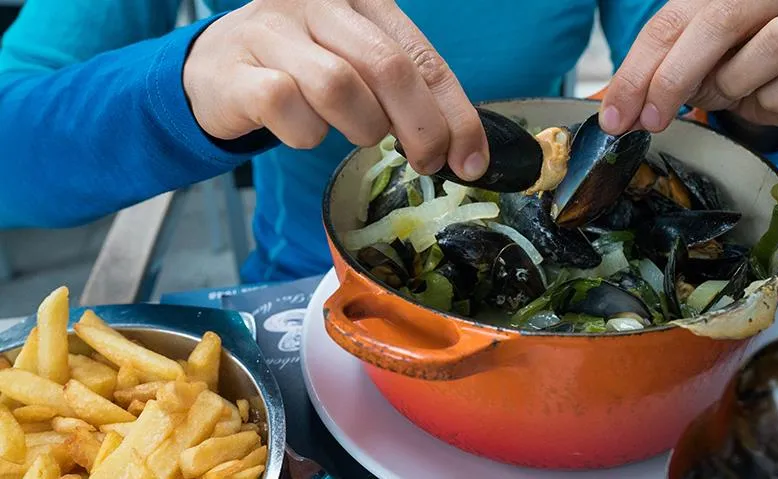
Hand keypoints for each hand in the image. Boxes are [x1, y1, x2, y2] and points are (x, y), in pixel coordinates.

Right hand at [183, 0, 487, 179]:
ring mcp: (272, 30)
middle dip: (420, 128)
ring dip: (359, 127)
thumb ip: (406, 92)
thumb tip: (460, 150)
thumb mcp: (359, 63)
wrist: (217, 65)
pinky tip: (302, 128)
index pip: (422, 56)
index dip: (455, 113)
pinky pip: (286, 107)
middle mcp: (317, 2)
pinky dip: (305, 133)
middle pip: (387, 67)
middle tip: (427, 164)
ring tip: (354, 131)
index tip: (471, 161)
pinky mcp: (237, 68)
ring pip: (339, 87)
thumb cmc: (304, 66)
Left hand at [600, 0, 777, 134]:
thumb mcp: (674, 69)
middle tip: (651, 119)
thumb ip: (643, 86)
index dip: (636, 74)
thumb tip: (615, 118)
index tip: (616, 117)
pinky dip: (772, 102)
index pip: (666, 25)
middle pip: (717, 24)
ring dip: (735, 84)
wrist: (772, 83)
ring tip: (726, 92)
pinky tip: (762, 99)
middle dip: (674, 80)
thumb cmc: (722, 66)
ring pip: (773, 45)